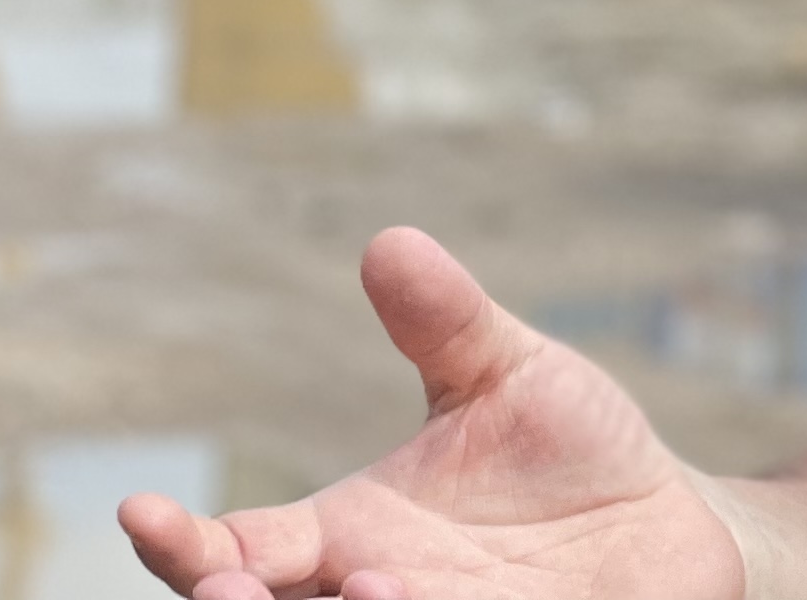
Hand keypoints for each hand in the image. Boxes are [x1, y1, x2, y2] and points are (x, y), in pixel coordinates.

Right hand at [117, 227, 743, 599]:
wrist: (666, 518)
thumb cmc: (567, 447)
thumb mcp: (509, 372)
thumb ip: (446, 323)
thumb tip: (390, 241)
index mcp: (348, 534)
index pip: (237, 551)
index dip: (184, 542)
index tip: (140, 510)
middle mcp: (376, 594)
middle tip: (228, 582)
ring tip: (374, 581)